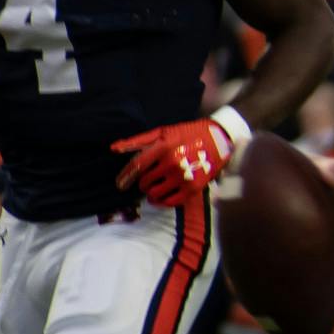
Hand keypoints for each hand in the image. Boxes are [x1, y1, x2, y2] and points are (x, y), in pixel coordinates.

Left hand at [113, 118, 236, 206]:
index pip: (136, 166)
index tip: (120, 185)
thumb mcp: (163, 131)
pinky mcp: (194, 188)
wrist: (220, 138)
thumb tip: (113, 149)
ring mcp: (184, 177)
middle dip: (143, 183)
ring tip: (154, 189)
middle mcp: (172, 163)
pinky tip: (162, 197)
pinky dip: (162, 202)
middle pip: (145, 182)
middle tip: (148, 181)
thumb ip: (138, 141)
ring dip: (151, 193)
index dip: (125, 177)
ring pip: (155, 194)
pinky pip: (171, 202)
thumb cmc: (189, 133)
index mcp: (163, 147)